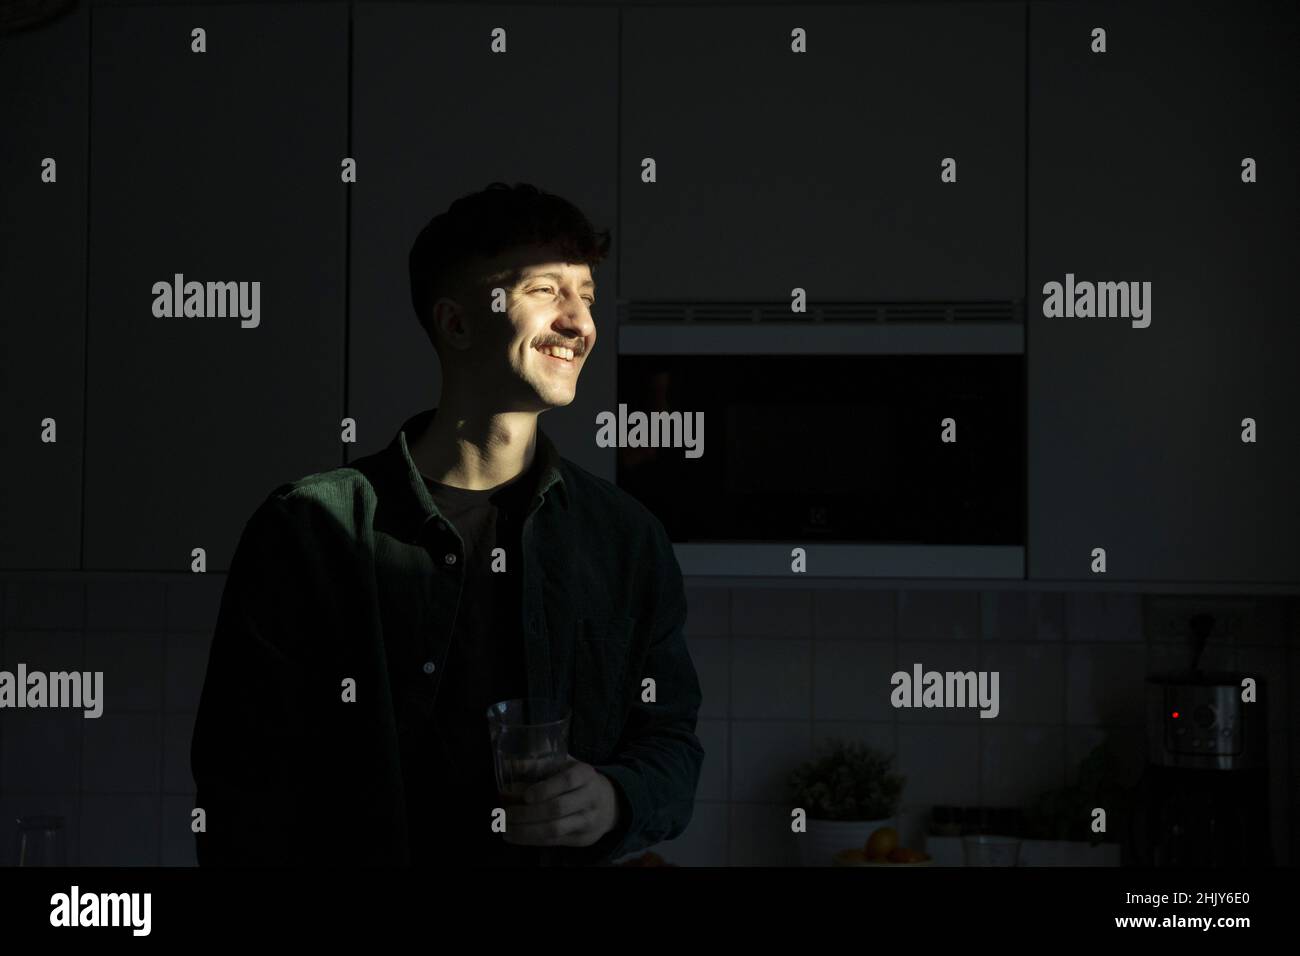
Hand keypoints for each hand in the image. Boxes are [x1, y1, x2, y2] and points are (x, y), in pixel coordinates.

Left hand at [502, 758, 620, 847]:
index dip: (546, 789)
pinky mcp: (581, 839)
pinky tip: (515, 836)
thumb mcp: (565, 766)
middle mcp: (590, 798)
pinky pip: (553, 841)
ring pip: (554, 829)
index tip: (526, 796)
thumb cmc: (579, 780)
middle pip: (557, 808)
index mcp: (585, 774)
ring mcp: (587, 820)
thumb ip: (538, 765)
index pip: (567, 781)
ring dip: (525, 831)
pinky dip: (531, 839)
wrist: (610, 803)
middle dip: (527, 813)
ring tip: (505, 827)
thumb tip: (508, 765)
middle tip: (505, 813)